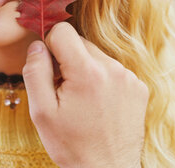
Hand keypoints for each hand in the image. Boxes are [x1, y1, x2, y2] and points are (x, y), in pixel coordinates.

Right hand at [22, 22, 147, 167]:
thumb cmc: (71, 144)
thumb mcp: (41, 111)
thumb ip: (35, 71)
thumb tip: (37, 44)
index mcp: (87, 72)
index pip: (62, 30)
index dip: (49, 45)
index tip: (48, 68)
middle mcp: (113, 69)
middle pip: (79, 42)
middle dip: (66, 59)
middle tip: (63, 90)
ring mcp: (129, 78)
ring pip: (96, 55)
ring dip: (84, 69)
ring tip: (82, 100)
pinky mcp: (138, 87)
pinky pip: (112, 69)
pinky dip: (101, 79)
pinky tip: (98, 103)